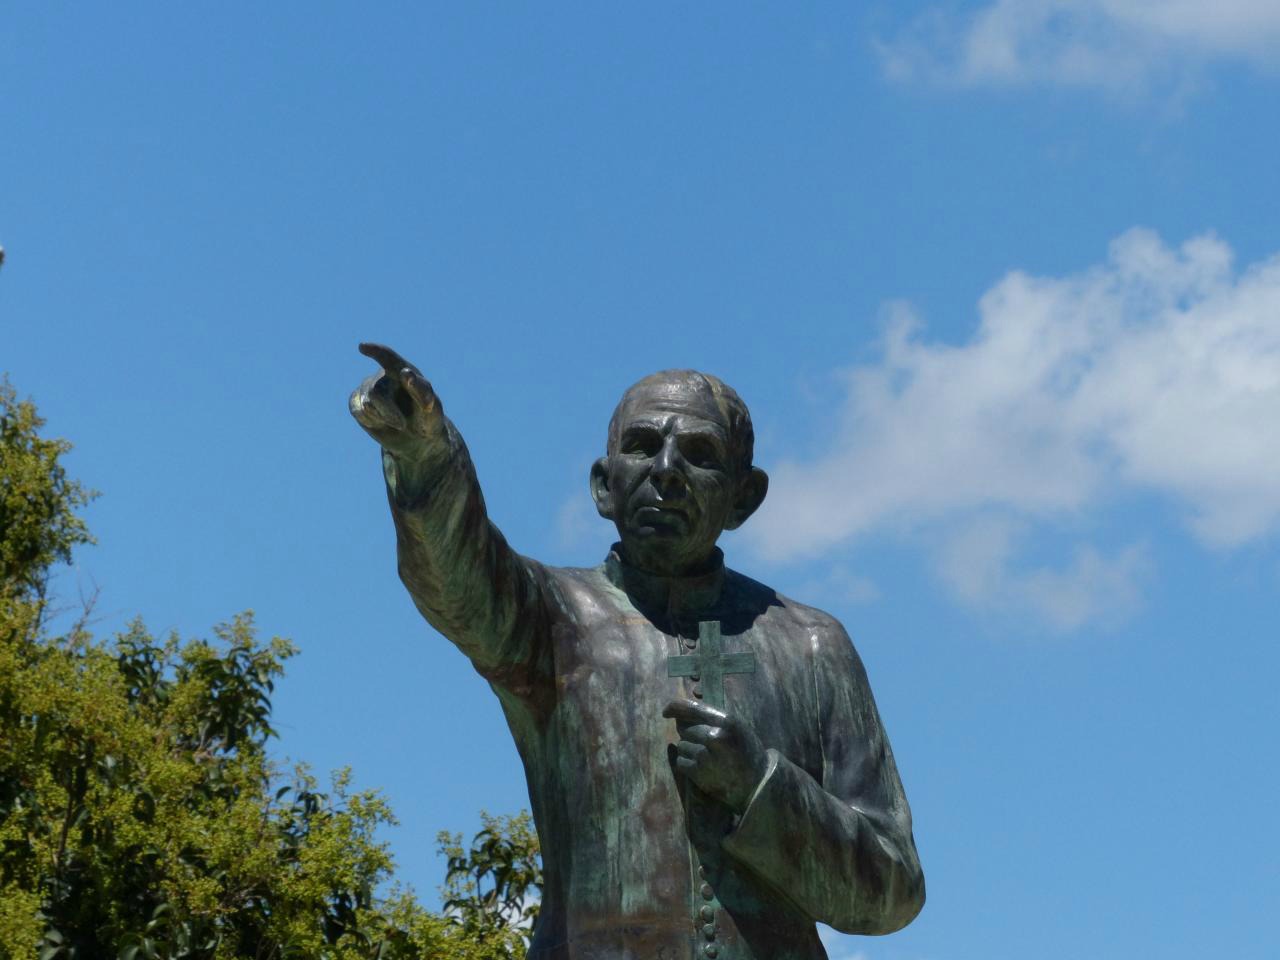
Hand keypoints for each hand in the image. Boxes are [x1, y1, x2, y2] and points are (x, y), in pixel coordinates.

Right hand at [349, 343, 443, 461]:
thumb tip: (404, 372)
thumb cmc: (428, 420)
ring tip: (399, 424)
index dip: (375, 351)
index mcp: (405, 371)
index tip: (362, 347)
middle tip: (402, 424)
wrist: (418, 439)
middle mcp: (385, 376)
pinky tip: (383, 423)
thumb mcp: (431, 408)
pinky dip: (372, 422)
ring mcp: (370, 388)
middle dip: (388, 411)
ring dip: (383, 418)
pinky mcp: (358, 403)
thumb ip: (421, 390)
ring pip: (366, 403)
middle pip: (376, 391)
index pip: (388, 357)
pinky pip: (358, 411)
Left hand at [663, 698, 768, 811]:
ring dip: (688, 749)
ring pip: (682, 745)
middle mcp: (714, 737)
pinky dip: (687, 763)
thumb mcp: (736, 727)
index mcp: (726, 721)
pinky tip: (701, 766)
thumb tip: (680, 715)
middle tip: (703, 742)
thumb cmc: (746, 751)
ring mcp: (705, 756)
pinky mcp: (699, 774)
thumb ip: (711, 718)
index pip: (692, 708)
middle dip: (689, 734)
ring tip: (705, 756)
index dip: (675, 707)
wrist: (757, 784)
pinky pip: (681, 762)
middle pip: (685, 729)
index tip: (666, 711)